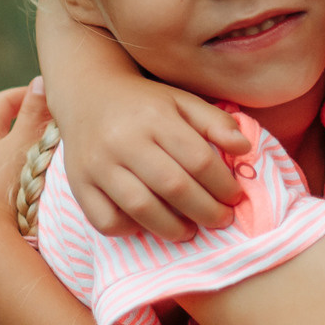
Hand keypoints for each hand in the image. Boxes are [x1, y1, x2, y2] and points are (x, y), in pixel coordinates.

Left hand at [0, 81, 52, 289]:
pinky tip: (22, 195)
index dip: (23, 97)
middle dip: (18, 127)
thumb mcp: (25, 146)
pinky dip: (6, 182)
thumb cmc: (3, 188)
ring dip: (12, 158)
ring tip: (37, 164)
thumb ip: (35, 114)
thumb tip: (41, 80)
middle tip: (44, 129)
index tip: (44, 99)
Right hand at [51, 73, 249, 242]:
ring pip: (140, 208)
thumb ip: (215, 123)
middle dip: (206, 211)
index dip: (223, 185)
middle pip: (174, 187)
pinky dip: (130, 229)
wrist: (87, 94)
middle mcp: (124, 140)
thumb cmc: (144, 103)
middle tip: (221, 220)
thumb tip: (245, 149)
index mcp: (155, 116)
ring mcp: (97, 165)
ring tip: (190, 230)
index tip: (235, 197)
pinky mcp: (78, 184)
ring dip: (172, 228)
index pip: (199, 159)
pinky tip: (149, 224)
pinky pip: (106, 220)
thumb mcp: (182, 101)